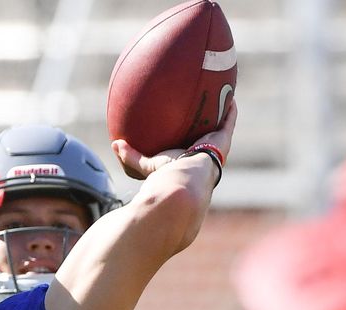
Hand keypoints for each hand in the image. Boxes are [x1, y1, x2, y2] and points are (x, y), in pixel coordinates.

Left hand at [112, 100, 237, 179]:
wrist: (186, 179)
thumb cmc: (167, 174)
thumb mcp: (147, 164)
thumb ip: (131, 156)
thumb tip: (115, 144)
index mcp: (188, 159)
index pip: (188, 145)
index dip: (189, 135)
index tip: (185, 122)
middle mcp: (204, 152)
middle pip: (206, 134)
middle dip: (206, 122)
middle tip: (203, 107)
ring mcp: (216, 146)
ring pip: (220, 126)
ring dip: (221, 112)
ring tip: (220, 95)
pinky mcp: (224, 139)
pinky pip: (229, 121)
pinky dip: (230, 109)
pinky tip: (229, 94)